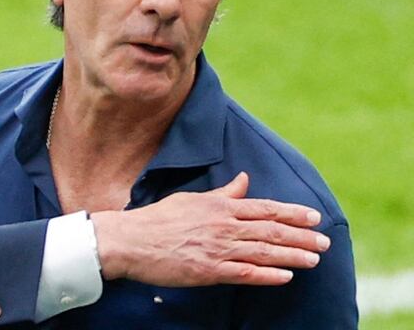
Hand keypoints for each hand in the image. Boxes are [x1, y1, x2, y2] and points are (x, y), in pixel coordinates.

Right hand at [90, 172, 329, 286]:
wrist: (131, 240)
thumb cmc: (158, 219)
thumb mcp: (192, 199)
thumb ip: (222, 193)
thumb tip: (244, 180)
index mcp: (219, 207)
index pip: (265, 209)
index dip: (293, 213)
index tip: (314, 216)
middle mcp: (223, 226)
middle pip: (271, 232)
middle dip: (302, 236)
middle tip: (325, 242)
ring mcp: (218, 249)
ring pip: (264, 252)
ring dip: (294, 255)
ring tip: (315, 259)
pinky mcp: (209, 271)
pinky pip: (246, 274)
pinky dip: (269, 275)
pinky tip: (287, 276)